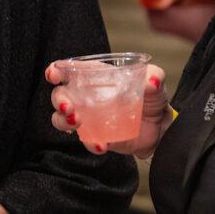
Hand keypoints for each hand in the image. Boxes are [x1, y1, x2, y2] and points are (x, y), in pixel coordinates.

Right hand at [45, 61, 173, 158]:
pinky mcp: (96, 137)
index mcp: (95, 76)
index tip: (53, 75)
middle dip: (58, 100)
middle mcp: (85, 96)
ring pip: (62, 119)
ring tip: (76, 122)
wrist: (161, 127)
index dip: (56, 70)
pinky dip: (90, 144)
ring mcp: (88, 118)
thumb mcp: (155, 81)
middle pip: (60, 95)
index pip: (68, 70)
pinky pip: (86, 141)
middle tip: (67, 107)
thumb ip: (154, 76)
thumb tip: (151, 81)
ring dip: (63, 121)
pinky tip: (101, 145)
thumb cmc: (151, 97)